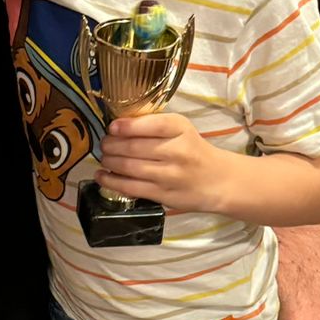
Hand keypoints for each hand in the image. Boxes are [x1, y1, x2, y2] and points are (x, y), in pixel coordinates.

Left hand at [98, 112, 229, 210]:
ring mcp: (169, 175)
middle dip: (111, 145)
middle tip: (104, 144)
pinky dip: (111, 181)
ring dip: (109, 162)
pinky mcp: (163, 195)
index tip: (112, 127)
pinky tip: (102, 176)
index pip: (151, 125)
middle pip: (134, 147)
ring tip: (104, 158)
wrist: (218, 181)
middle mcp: (177, 151)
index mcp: (181, 129)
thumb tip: (117, 126)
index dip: (126, 126)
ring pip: (129, 167)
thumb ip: (153, 125)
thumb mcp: (181, 130)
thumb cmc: (193, 151)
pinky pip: (131, 187)